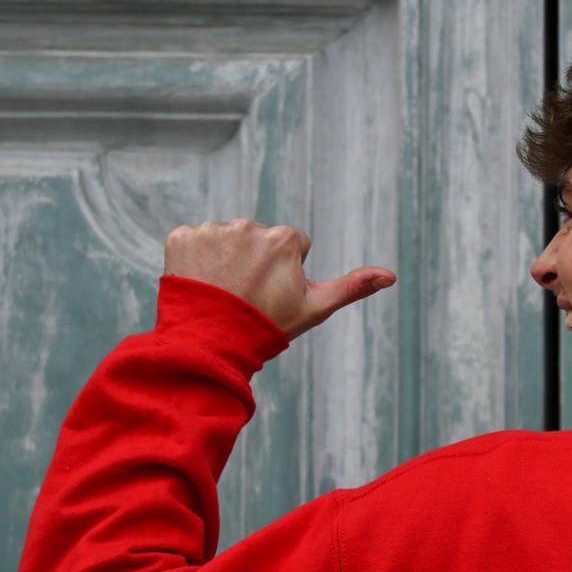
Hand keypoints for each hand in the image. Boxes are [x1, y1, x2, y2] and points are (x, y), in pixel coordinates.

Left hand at [164, 218, 395, 339]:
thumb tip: (391, 276)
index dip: (284, 272)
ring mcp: (210, 230)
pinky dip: (193, 260)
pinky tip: (199, 284)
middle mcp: (246, 225)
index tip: (271, 294)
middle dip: (254, 261)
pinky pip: (191, 241)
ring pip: (225, 239)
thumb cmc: (268, 327)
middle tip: (246, 295)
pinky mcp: (180, 237)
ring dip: (223, 259)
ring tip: (222, 292)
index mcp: (282, 237)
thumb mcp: (315, 308)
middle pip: (257, 238)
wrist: (210, 346)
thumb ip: (352, 286)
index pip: (291, 244)